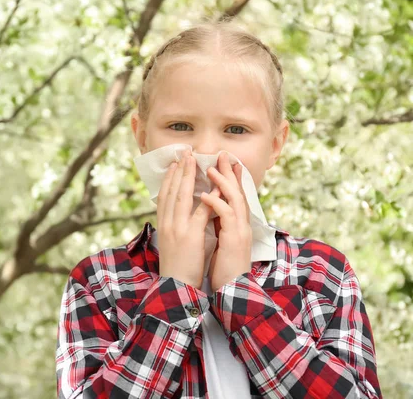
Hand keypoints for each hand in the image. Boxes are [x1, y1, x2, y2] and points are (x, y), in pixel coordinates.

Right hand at [157, 150, 213, 288]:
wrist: (176, 286)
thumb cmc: (177, 268)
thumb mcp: (173, 243)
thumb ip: (175, 227)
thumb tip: (180, 216)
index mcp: (164, 225)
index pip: (165, 196)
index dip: (170, 178)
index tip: (175, 163)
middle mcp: (168, 223)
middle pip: (172, 191)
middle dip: (178, 170)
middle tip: (184, 152)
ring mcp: (178, 228)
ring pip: (183, 196)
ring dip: (188, 175)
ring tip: (193, 159)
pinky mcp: (191, 235)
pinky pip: (201, 211)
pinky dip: (207, 197)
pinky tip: (212, 185)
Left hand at [200, 152, 251, 290]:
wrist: (231, 291)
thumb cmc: (223, 268)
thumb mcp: (220, 242)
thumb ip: (216, 225)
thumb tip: (206, 212)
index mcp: (236, 225)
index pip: (233, 196)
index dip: (229, 178)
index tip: (222, 163)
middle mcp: (241, 225)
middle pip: (237, 192)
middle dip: (229, 172)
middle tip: (222, 154)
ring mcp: (240, 231)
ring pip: (235, 199)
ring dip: (223, 182)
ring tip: (211, 169)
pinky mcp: (235, 239)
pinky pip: (227, 215)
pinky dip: (216, 203)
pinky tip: (205, 195)